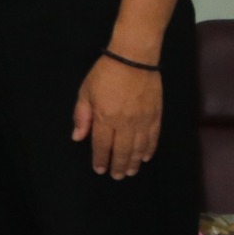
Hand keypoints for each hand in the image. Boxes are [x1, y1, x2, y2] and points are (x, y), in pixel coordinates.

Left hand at [74, 52, 162, 178]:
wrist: (133, 58)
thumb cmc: (105, 73)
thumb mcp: (86, 91)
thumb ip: (82, 116)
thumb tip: (78, 138)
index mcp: (105, 117)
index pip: (101, 145)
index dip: (100, 159)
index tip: (99, 169)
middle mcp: (124, 123)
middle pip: (121, 151)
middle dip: (118, 166)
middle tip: (117, 176)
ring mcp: (142, 120)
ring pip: (138, 148)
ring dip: (134, 162)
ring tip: (130, 171)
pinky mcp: (155, 115)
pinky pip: (153, 138)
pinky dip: (149, 149)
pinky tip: (145, 157)